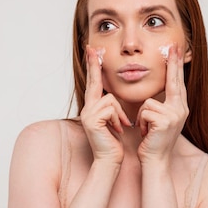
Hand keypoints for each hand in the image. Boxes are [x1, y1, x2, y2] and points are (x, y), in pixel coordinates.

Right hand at [80, 45, 131, 164]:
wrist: (110, 160)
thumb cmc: (115, 142)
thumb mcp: (116, 120)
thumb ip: (113, 108)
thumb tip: (114, 98)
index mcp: (93, 107)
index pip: (94, 83)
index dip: (93, 67)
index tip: (92, 51)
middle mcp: (87, 108)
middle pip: (93, 82)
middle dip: (92, 64)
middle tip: (90, 47)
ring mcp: (87, 114)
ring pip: (110, 99)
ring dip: (120, 114)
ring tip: (120, 128)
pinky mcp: (92, 120)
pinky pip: (111, 109)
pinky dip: (118, 119)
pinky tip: (117, 131)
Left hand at [136, 44, 188, 163]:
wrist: (155, 161)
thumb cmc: (153, 141)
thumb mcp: (159, 120)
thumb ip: (162, 105)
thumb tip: (156, 94)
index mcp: (180, 108)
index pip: (177, 82)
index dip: (176, 66)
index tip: (175, 50)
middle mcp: (181, 109)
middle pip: (174, 82)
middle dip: (173, 63)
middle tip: (172, 45)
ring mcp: (174, 115)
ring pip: (149, 102)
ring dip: (142, 116)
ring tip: (147, 130)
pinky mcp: (165, 121)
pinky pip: (145, 111)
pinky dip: (141, 123)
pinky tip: (146, 133)